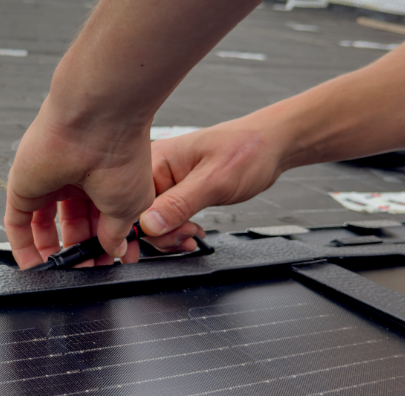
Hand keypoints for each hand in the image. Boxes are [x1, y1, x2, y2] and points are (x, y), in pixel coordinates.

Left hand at [4, 108, 154, 269]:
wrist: (95, 122)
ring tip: (63, 274)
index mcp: (103, 181)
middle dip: (79, 253)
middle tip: (85, 273)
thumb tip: (114, 250)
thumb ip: (117, 233)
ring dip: (52, 254)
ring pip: (43, 228)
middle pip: (71, 227)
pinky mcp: (23, 188)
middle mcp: (74, 181)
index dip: (102, 247)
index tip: (106, 266)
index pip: (98, 222)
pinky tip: (34, 268)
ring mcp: (47, 184)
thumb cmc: (120, 152)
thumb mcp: (129, 206)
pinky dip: (23, 248)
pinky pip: (18, 224)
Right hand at [140, 121, 286, 249]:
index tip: (161, 239)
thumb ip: (179, 204)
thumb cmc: (248, 150)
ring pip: (153, 222)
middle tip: (187, 234)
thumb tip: (149, 225)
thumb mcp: (213, 181)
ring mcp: (167, 183)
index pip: (133, 202)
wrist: (271, 147)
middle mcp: (156, 171)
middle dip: (162, 234)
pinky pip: (167, 219)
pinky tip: (193, 231)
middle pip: (140, 216)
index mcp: (157, 160)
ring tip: (193, 233)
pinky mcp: (178, 192)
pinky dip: (179, 231)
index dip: (141, 227)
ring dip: (172, 235)